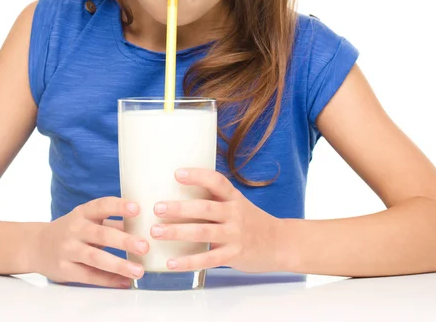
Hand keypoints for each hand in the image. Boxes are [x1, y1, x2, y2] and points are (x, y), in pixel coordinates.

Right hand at [29, 197, 149, 287]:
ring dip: (119, 265)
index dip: (119, 206)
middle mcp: (75, 229)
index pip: (102, 205)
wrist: (37, 246)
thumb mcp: (88, 220)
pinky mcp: (66, 270)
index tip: (137, 208)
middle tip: (145, 246)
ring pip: (95, 258)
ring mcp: (69, 250)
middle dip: (124, 240)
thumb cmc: (72, 230)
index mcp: (83, 212)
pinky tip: (125, 282)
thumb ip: (112, 223)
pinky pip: (90, 276)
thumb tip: (143, 228)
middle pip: (101, 234)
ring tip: (138, 271)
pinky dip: (109, 280)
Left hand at [150, 168, 282, 272]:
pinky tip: (171, 263)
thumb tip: (179, 192)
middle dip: (179, 208)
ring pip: (203, 233)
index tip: (177, 173)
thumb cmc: (252, 221)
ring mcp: (235, 235)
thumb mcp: (238, 203)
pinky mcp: (234, 255)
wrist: (280, 244)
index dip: (198, 176)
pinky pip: (208, 259)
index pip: (217, 182)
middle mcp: (235, 214)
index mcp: (234, 198)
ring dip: (177, 232)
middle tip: (156, 208)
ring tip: (156, 232)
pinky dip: (188, 262)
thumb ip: (215, 199)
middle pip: (205, 208)